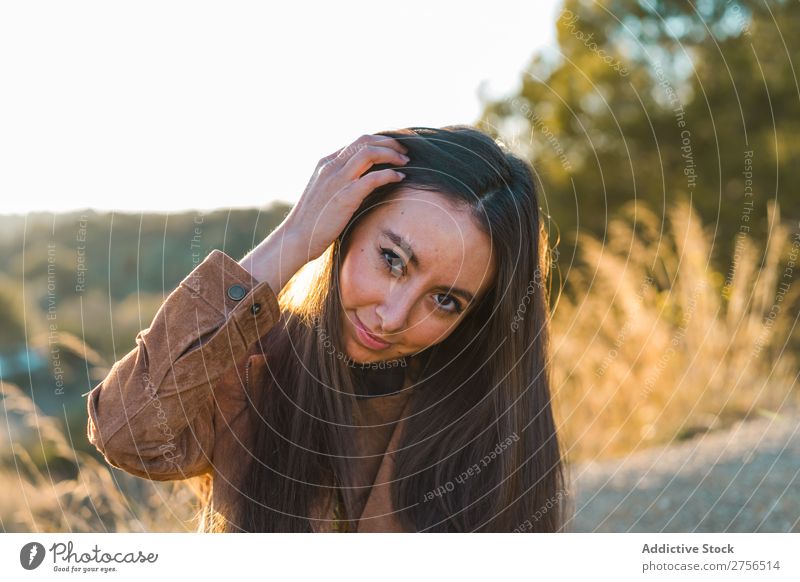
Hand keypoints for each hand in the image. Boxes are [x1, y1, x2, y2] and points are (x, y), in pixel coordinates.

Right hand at [281, 134, 409, 260]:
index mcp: (326, 163)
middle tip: (406, 150)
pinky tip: (399, 178)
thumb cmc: (313, 221)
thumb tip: (364, 180)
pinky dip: (389, 174)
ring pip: (369, 153)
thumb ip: (340, 181)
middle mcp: (331, 166)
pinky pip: (372, 178)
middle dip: (389, 142)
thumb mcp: (325, 193)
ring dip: (391, 154)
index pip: (358, 142)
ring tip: (405, 161)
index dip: (380, 141)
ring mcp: (337, 180)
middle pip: (365, 141)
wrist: (296, 238)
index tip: (396, 148)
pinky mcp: (344, 196)